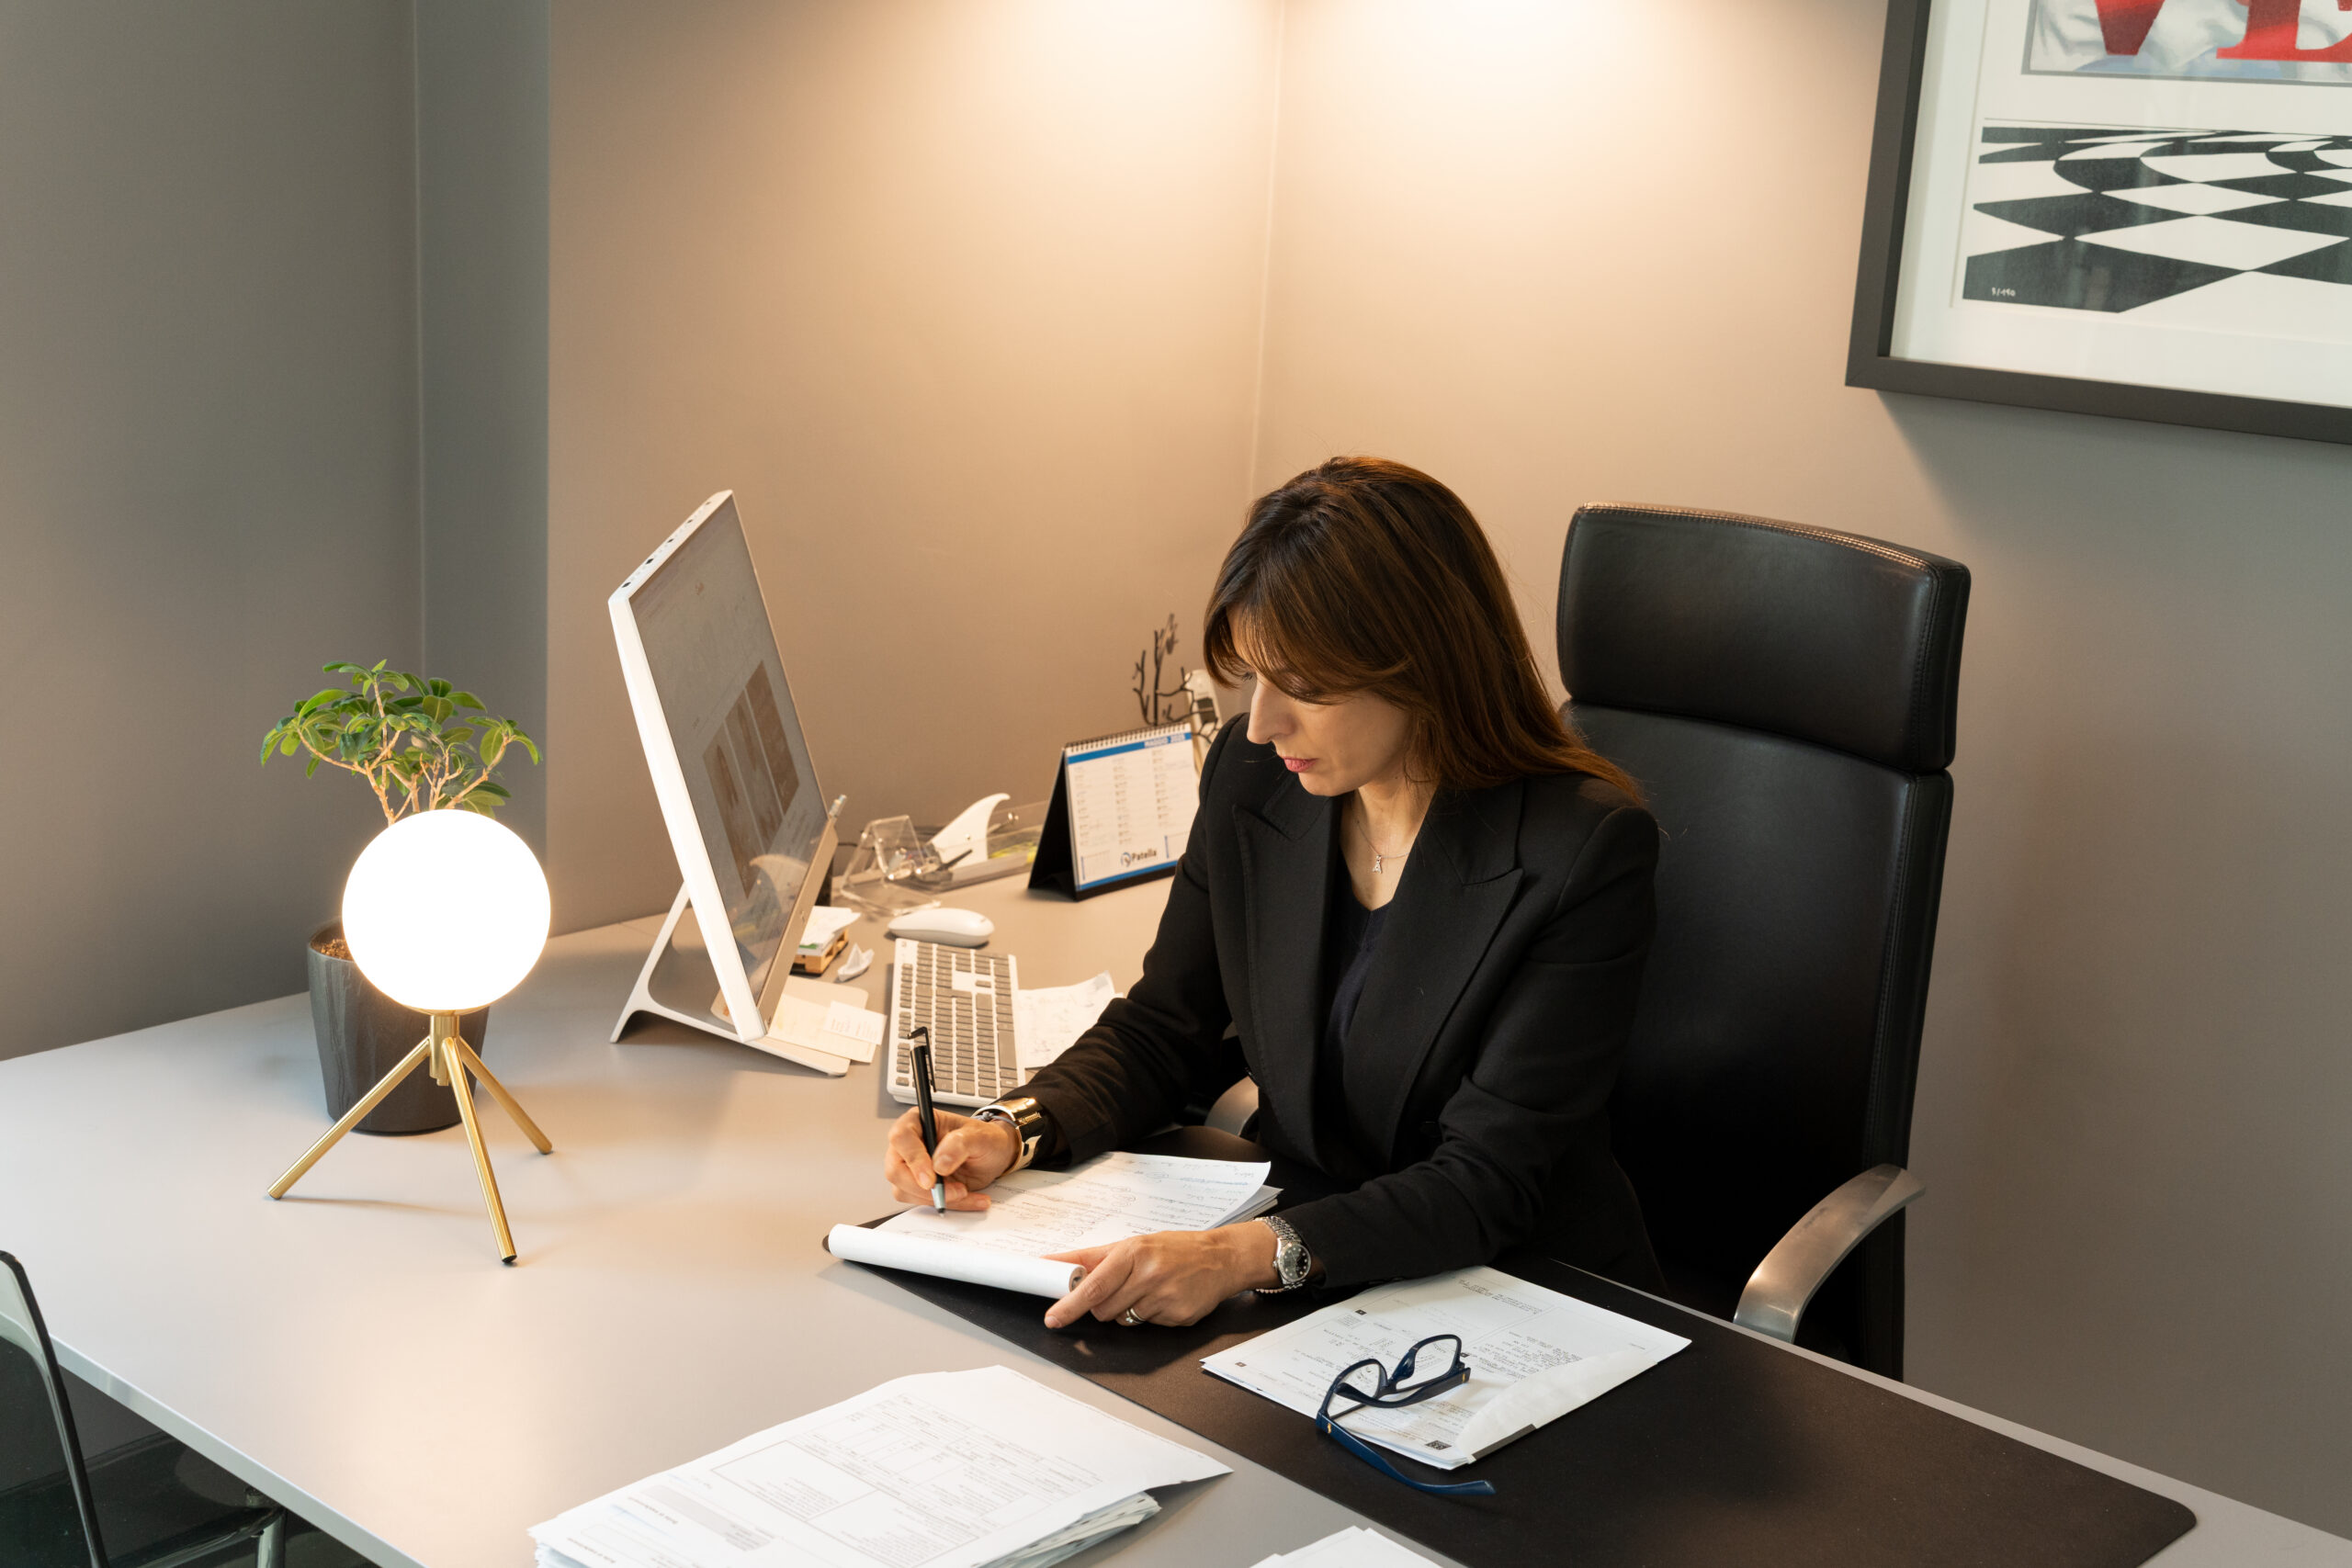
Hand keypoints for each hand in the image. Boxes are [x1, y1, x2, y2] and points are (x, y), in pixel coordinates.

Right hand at [883, 1109, 1020, 1210]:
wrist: (994, 1156)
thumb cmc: (984, 1139)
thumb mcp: (980, 1136)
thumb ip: (960, 1144)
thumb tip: (939, 1163)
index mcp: (919, 1122)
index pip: (901, 1137)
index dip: (913, 1159)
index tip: (931, 1178)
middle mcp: (910, 1145)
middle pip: (896, 1170)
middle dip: (923, 1188)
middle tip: (954, 1191)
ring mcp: (911, 1168)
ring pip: (906, 1191)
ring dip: (937, 1197)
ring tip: (965, 1191)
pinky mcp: (918, 1187)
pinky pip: (921, 1202)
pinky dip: (947, 1204)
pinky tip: (968, 1197)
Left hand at [1042, 1223, 1279, 1328]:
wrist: (1221, 1258)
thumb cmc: (1173, 1249)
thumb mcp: (1132, 1244)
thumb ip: (1091, 1257)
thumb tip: (1052, 1261)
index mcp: (1133, 1253)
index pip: (1094, 1286)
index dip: (1070, 1305)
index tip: (1053, 1318)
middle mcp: (1149, 1275)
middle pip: (1104, 1309)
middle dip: (1103, 1305)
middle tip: (1121, 1288)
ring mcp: (1165, 1298)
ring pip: (1123, 1320)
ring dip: (1127, 1310)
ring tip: (1148, 1290)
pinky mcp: (1178, 1317)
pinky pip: (1147, 1326)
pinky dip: (1151, 1316)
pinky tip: (1165, 1298)